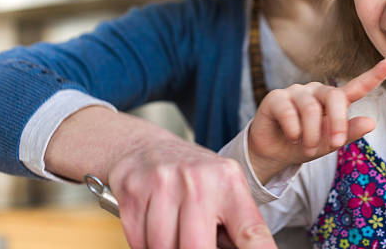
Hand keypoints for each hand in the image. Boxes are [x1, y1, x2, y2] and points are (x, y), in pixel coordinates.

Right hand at [45, 108, 276, 248]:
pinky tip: (155, 229)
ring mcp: (163, 185)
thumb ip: (237, 225)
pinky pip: (140, 242)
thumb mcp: (224, 189)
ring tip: (176, 234)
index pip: (251, 231)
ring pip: (163, 248)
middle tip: (197, 243)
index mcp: (229, 182)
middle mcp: (197, 180)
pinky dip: (147, 245)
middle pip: (197, 248)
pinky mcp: (134, 193)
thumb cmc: (192, 176)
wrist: (146, 147)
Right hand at [248, 56, 385, 183]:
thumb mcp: (329, 143)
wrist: (274, 153)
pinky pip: (289, 111)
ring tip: (307, 147)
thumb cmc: (305, 144)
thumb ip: (348, 133)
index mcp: (334, 100)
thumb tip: (372, 122)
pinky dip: (294, 130)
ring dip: (312, 134)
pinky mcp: (276, 97)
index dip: (375, 75)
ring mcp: (295, 91)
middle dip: (338, 123)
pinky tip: (291, 137)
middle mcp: (316, 91)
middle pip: (334, 97)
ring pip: (311, 108)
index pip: (357, 86)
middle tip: (335, 144)